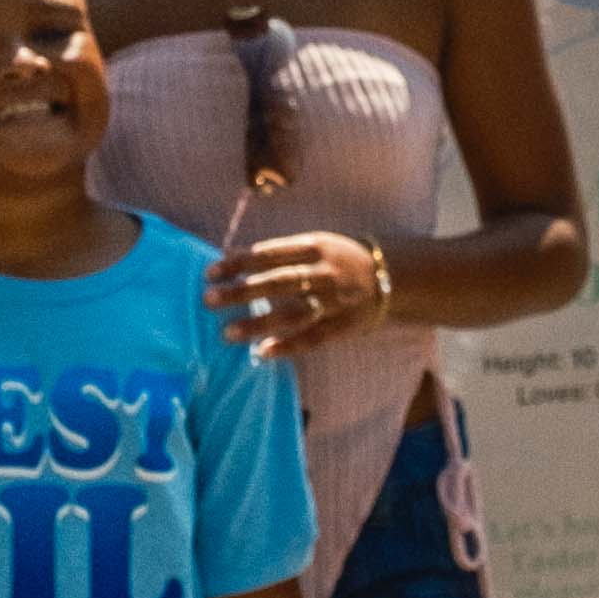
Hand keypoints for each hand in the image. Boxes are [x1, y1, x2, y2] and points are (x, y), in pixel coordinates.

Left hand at [211, 230, 391, 356]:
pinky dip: (288, 346)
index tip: (210, 273)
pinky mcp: (343, 326)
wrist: (389, 277)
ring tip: (227, 332)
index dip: (238, 263)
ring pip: (294, 314)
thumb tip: (231, 258)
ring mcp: (335, 302)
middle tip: (209, 300)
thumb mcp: (314, 245)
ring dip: (259, 324)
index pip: (269, 254)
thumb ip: (279, 253)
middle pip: (278, 283)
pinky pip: (313, 338)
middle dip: (242, 292)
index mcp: (315, 247)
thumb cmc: (338, 259)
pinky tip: (262, 352)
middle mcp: (324, 273)